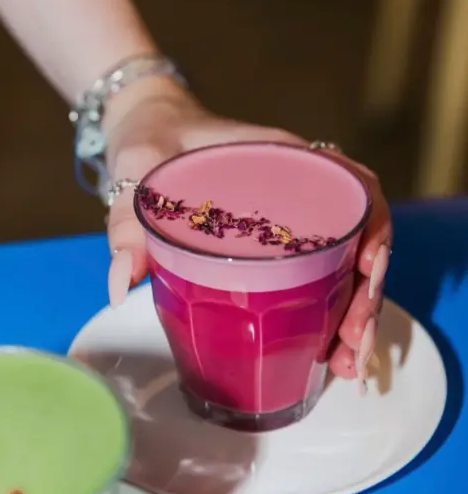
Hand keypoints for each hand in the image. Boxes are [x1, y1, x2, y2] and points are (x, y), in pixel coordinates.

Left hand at [104, 84, 391, 384]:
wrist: (150, 129)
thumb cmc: (151, 139)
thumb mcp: (137, 168)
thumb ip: (126, 220)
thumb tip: (121, 286)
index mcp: (282, 159)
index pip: (355, 190)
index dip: (372, 233)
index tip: (364, 275)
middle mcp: (301, 187)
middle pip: (360, 239)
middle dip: (364, 297)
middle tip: (350, 348)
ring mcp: (293, 215)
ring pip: (346, 263)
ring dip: (353, 313)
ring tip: (345, 363)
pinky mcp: (278, 239)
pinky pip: (319, 272)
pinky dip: (330, 311)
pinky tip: (326, 350)